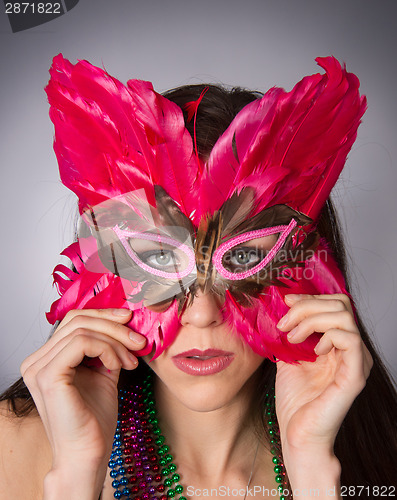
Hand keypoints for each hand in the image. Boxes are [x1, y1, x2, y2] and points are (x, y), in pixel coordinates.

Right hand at [20, 308, 145, 495]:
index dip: (104, 315)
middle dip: (114, 326)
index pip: (74, 320)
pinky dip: (107, 349)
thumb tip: (124, 322)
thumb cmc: (94, 419)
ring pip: (83, 329)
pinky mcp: (48, 375)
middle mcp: (36, 360)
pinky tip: (118, 365)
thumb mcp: (102, 372)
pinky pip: (83, 343)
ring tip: (131, 360)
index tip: (131, 322)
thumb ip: (105, 348)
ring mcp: (38, 367)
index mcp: (46, 358)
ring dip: (115, 341)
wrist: (88, 454)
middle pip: (77, 319)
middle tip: (138, 340)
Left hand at [275, 293, 372, 450]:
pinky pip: (350, 339)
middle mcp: (352, 350)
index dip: (310, 298)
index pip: (335, 304)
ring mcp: (356, 362)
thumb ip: (291, 333)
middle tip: (284, 323)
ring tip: (292, 336)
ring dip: (311, 319)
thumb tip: (282, 308)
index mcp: (338, 344)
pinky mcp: (355, 376)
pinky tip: (312, 350)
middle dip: (307, 306)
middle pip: (340, 305)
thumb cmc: (295, 401)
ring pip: (344, 317)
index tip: (286, 302)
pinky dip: (327, 335)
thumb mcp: (289, 356)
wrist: (297, 434)